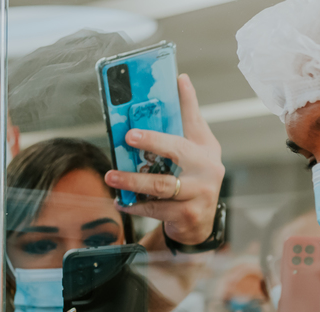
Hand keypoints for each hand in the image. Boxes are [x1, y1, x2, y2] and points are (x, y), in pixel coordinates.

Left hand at [104, 74, 224, 244]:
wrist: (199, 222)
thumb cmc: (193, 179)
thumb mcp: (194, 150)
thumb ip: (185, 121)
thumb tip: (180, 81)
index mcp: (206, 149)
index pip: (195, 121)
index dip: (187, 101)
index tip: (177, 81)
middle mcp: (208, 168)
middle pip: (177, 151)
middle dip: (152, 142)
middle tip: (128, 137)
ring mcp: (200, 192)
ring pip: (162, 184)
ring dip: (133, 180)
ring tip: (111, 177)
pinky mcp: (188, 214)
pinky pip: (155, 208)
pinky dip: (135, 205)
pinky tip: (120, 201)